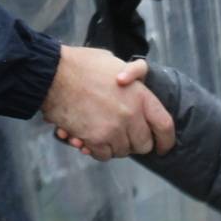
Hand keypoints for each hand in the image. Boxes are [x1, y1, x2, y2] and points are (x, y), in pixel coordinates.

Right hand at [41, 46, 173, 159]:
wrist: (54, 74)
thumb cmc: (83, 65)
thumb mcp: (115, 65)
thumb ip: (130, 80)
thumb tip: (132, 84)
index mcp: (141, 96)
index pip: (165, 125)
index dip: (166, 140)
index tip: (162, 147)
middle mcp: (132, 115)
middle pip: (144, 144)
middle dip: (135, 143)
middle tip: (124, 138)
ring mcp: (114, 129)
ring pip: (123, 151)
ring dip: (114, 146)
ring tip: (103, 133)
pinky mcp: (95, 139)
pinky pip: (103, 155)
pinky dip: (97, 151)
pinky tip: (89, 140)